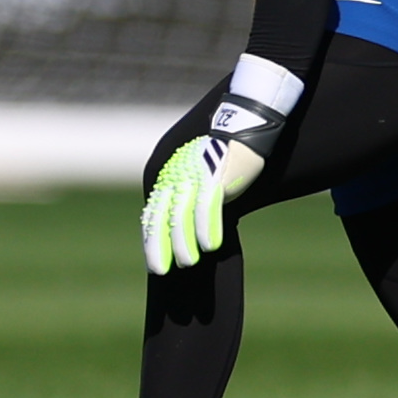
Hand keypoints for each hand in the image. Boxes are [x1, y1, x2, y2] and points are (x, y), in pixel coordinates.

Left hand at [141, 83, 293, 274]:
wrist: (244, 128)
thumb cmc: (224, 158)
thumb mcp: (201, 178)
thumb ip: (190, 198)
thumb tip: (184, 230)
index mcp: (171, 179)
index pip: (155, 213)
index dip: (153, 239)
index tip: (154, 264)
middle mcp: (177, 177)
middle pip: (162, 216)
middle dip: (159, 245)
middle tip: (161, 270)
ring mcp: (195, 176)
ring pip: (182, 214)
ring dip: (184, 241)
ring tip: (187, 263)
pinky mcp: (215, 175)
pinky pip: (208, 205)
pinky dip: (208, 227)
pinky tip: (210, 246)